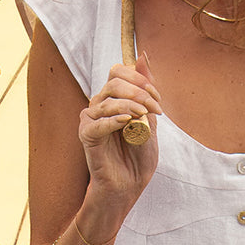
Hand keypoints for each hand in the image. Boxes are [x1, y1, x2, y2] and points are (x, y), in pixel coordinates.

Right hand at [79, 54, 161, 212]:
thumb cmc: (138, 159)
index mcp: (113, 99)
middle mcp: (99, 105)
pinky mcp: (86, 136)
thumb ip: (146, 92)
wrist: (128, 188)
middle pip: (114, 80)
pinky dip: (114, 120)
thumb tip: (143, 56)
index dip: (140, 79)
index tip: (158, 100)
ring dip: (131, 106)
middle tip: (155, 109)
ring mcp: (91, 120)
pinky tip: (127, 123)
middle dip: (139, 91)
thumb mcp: (149, 122)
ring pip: (108, 99)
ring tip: (143, 119)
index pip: (119, 71)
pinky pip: (97, 122)